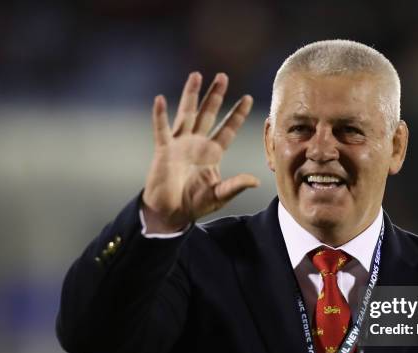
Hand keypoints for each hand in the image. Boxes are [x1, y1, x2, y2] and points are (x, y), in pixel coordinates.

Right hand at [142, 72, 258, 232]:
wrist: (170, 212)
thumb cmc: (194, 204)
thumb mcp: (219, 195)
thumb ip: (235, 186)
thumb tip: (256, 181)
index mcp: (212, 153)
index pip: (228, 129)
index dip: (237, 114)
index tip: (248, 98)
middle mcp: (196, 144)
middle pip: (208, 114)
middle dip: (215, 95)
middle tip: (223, 76)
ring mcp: (179, 144)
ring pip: (187, 114)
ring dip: (191, 95)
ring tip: (196, 75)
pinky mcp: (164, 150)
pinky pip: (162, 129)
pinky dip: (160, 115)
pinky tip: (161, 100)